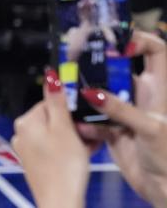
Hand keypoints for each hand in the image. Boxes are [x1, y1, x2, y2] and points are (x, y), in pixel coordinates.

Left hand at [12, 68, 89, 207]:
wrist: (61, 201)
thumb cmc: (63, 167)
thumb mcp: (64, 128)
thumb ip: (57, 102)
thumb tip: (50, 77)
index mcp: (25, 122)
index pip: (49, 102)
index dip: (70, 110)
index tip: (83, 119)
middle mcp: (21, 134)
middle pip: (53, 120)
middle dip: (73, 126)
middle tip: (88, 136)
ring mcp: (28, 150)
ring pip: (57, 136)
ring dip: (74, 139)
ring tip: (88, 148)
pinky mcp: (37, 164)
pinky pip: (55, 150)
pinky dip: (69, 151)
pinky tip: (82, 157)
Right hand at [76, 31, 166, 205]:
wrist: (162, 190)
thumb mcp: (149, 128)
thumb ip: (120, 109)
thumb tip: (92, 93)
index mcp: (159, 90)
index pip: (156, 52)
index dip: (140, 40)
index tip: (118, 42)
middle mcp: (143, 96)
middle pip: (120, 68)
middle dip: (100, 62)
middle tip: (78, 56)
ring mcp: (127, 112)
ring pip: (102, 92)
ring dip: (87, 92)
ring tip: (72, 91)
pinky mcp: (114, 129)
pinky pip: (94, 119)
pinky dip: (86, 122)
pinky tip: (82, 127)